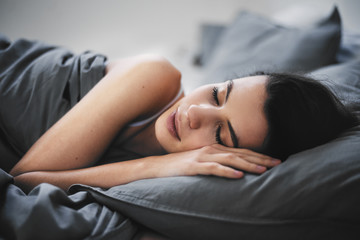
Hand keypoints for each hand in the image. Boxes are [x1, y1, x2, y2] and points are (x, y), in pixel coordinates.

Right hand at [151, 144, 280, 178]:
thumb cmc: (182, 164)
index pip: (242, 150)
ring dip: (248, 165)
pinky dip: (226, 171)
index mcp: (215, 147)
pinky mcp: (194, 166)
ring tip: (263, 170)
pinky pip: (212, 168)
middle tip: (278, 163)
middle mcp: (212, 149)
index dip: (259, 155)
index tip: (275, 160)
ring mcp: (203, 156)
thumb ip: (218, 161)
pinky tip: (237, 175)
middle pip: (240, 153)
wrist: (158, 166)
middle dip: (260, 159)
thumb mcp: (202, 161)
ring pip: (230, 159)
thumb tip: (237, 169)